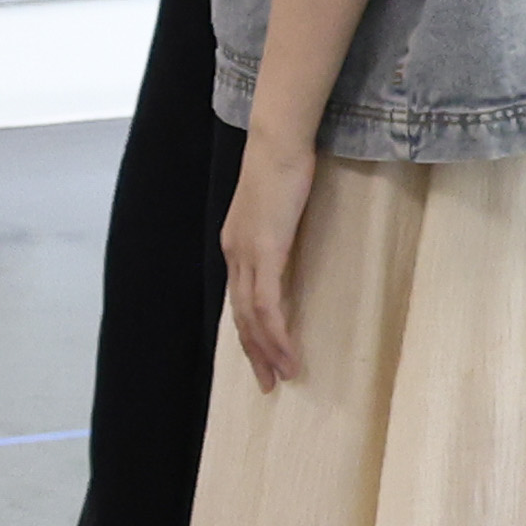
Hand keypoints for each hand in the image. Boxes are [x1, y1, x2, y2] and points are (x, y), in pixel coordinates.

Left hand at [221, 143, 317, 386]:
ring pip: (252, 317)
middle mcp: (234, 254)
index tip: (263, 356)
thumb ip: (278, 230)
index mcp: (235, 246)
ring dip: (269, 350)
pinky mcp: (265, 252)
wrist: (278, 143)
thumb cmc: (284, 166)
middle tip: (269, 383)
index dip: (250, 331)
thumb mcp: (278, 206)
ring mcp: (247, 255)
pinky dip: (277, 332)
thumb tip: (291, 245)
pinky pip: (267, 304)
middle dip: (255, 353)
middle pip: (240, 316)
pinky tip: (287, 352)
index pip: (239, 299)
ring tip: (284, 376)